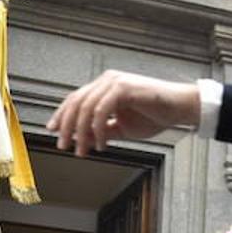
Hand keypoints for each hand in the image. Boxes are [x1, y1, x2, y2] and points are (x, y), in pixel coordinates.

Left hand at [47, 70, 199, 156]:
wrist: (179, 109)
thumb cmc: (155, 115)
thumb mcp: (122, 128)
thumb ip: (102, 131)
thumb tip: (83, 140)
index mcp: (104, 87)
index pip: (75, 99)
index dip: (61, 115)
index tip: (52, 131)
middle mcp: (107, 81)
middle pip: (76, 103)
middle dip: (66, 127)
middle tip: (63, 146)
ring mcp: (114, 82)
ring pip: (86, 108)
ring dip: (81, 133)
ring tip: (83, 150)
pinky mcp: (123, 88)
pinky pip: (101, 111)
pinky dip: (98, 130)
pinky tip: (101, 144)